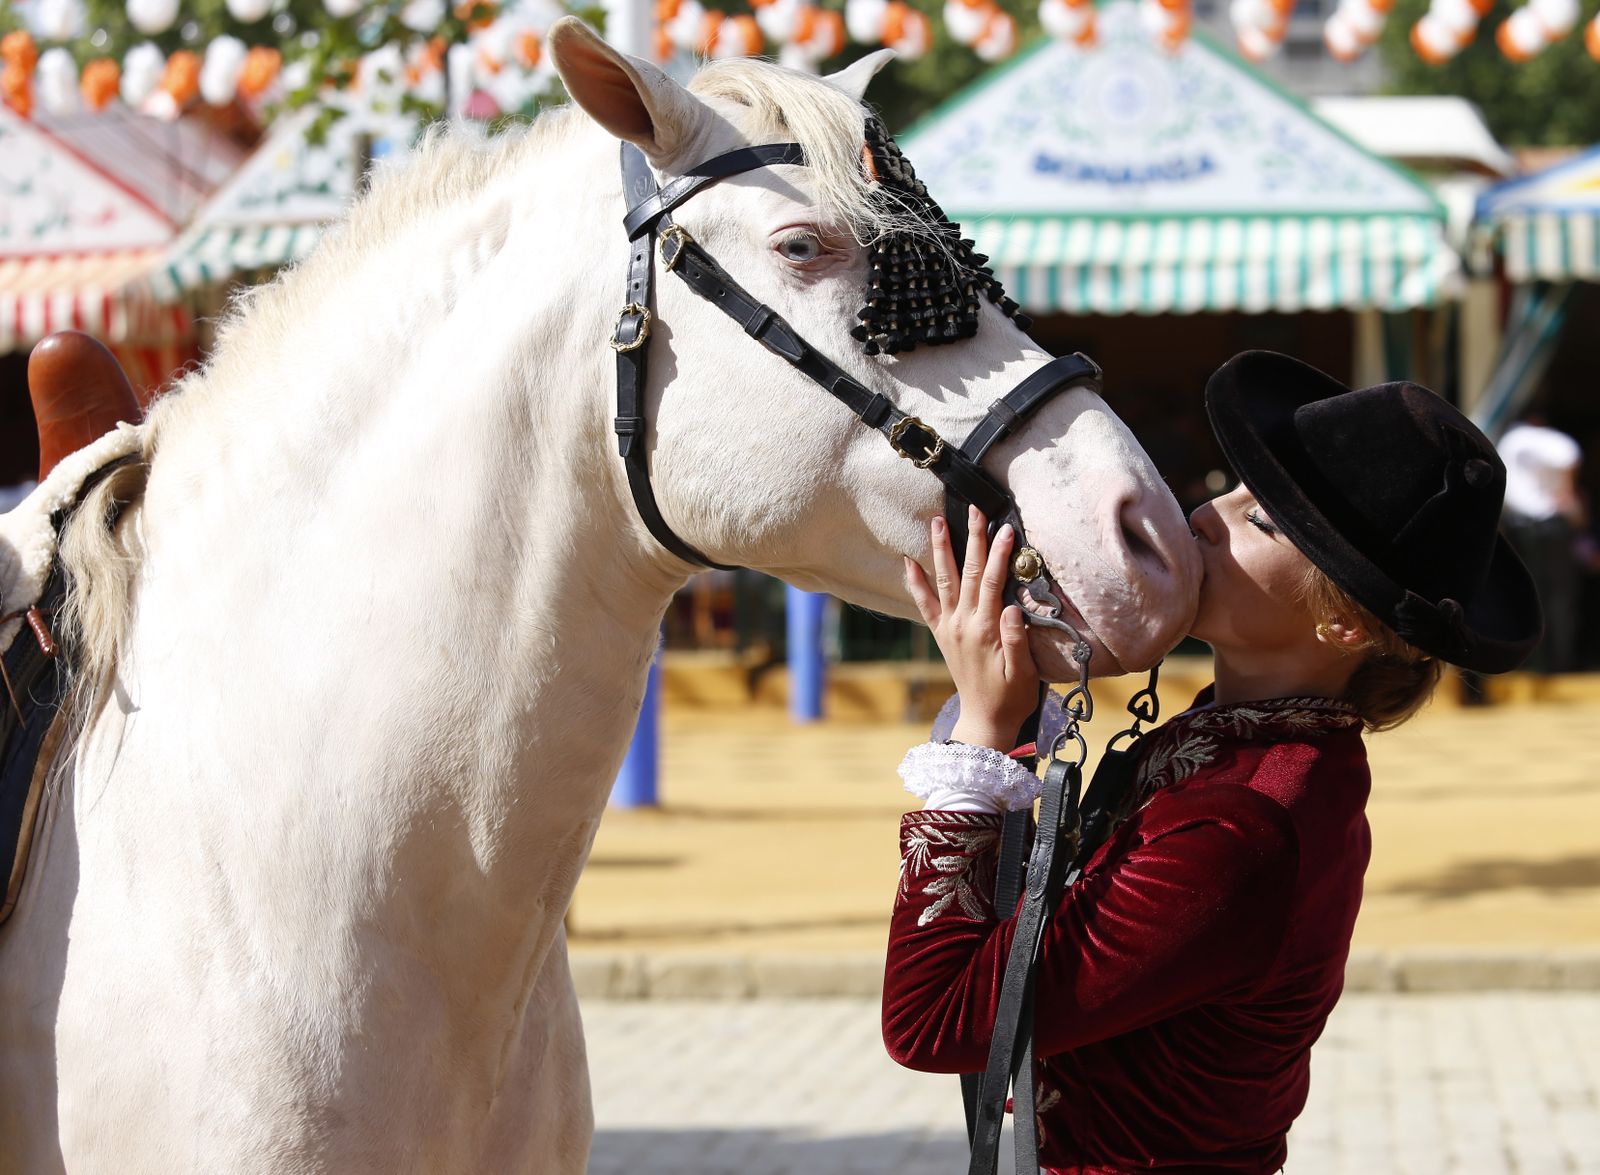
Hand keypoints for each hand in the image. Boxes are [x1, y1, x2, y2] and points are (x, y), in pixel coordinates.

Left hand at [905, 506, 1040, 750]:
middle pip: (968, 572)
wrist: (984, 721)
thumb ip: (1016, 640)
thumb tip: (1012, 608)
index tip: (1006, 528)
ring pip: (944, 580)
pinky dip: (916, 582)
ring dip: (941, 549)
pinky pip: (925, 604)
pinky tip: (908, 562)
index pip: (993, 582)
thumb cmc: (1010, 697)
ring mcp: (948, 627)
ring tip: (937, 521)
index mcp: (985, 630)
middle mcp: (961, 624)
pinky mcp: (941, 634)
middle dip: (972, 539)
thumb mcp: (1023, 673)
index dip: (999, 554)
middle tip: (973, 509)